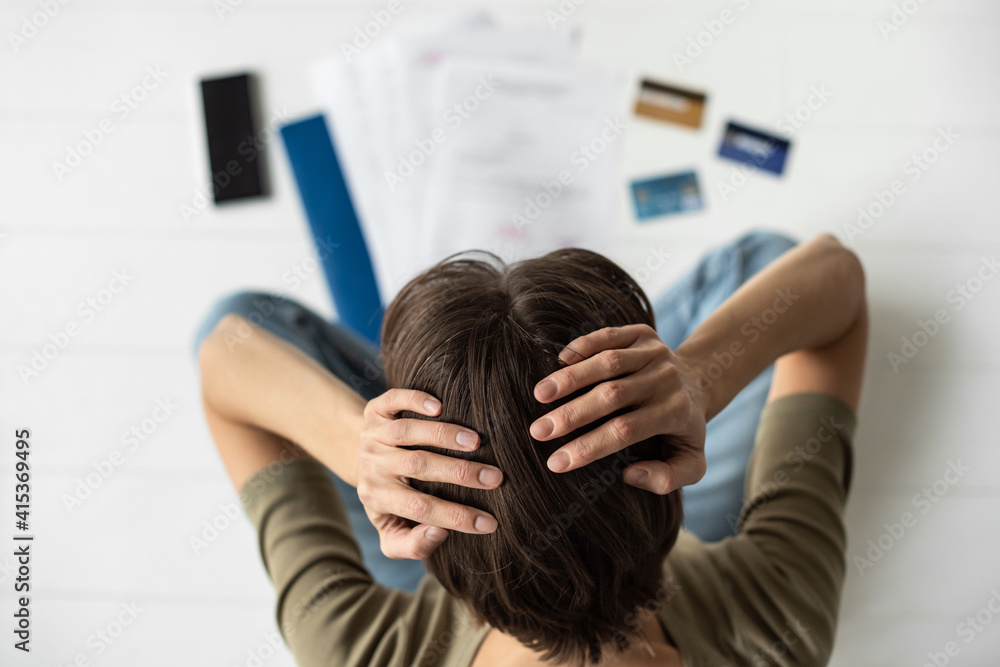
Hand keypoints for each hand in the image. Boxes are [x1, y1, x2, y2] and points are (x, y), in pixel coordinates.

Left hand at [357, 388, 502, 559]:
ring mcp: (372, 436)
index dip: (456, 516)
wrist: (356, 460)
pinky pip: (391, 401)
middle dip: (460, 473)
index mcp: (379, 498)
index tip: (490, 522)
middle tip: (495, 478)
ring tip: (477, 441)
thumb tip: (440, 532)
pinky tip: (439, 406)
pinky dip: (414, 401)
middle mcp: (373, 465)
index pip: (420, 509)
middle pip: (417, 467)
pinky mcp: (374, 411)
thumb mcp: (393, 532)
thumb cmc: (389, 501)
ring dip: (444, 435)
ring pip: (406, 433)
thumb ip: (413, 545)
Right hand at [530, 324, 706, 494]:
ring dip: (570, 378)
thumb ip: (667, 478)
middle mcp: (666, 379)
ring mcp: (655, 352)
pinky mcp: (643, 334)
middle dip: (571, 414)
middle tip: (537, 432)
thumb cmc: (684, 429)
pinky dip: (583, 346)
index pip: (625, 431)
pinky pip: (609, 336)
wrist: (700, 381)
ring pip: (608, 363)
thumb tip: (629, 474)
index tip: (556, 463)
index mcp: (675, 413)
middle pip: (613, 395)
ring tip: (539, 395)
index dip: (589, 446)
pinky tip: (559, 362)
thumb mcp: (691, 463)